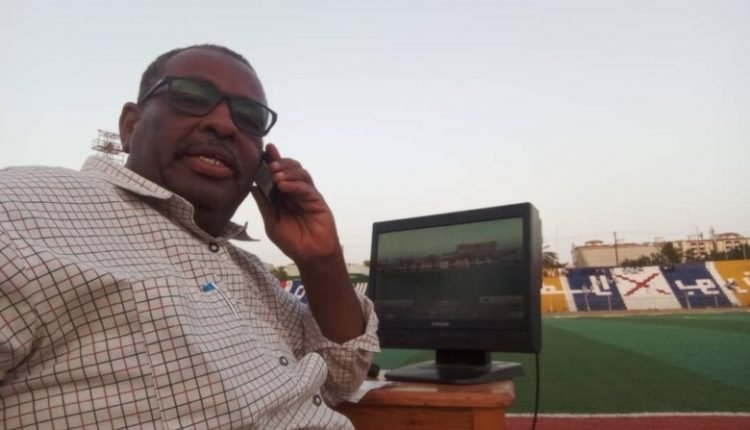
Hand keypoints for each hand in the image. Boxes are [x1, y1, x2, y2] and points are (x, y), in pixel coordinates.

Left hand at [250, 143, 340, 263]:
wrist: (310, 256)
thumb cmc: (292, 241)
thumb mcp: (272, 223)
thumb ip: (265, 205)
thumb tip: (253, 187)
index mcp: (283, 196)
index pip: (277, 174)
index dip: (272, 161)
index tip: (265, 151)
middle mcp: (295, 192)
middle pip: (290, 169)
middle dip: (280, 163)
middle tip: (269, 164)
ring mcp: (307, 195)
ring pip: (300, 174)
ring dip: (287, 171)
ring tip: (275, 175)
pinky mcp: (317, 200)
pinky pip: (306, 187)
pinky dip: (295, 184)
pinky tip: (284, 185)